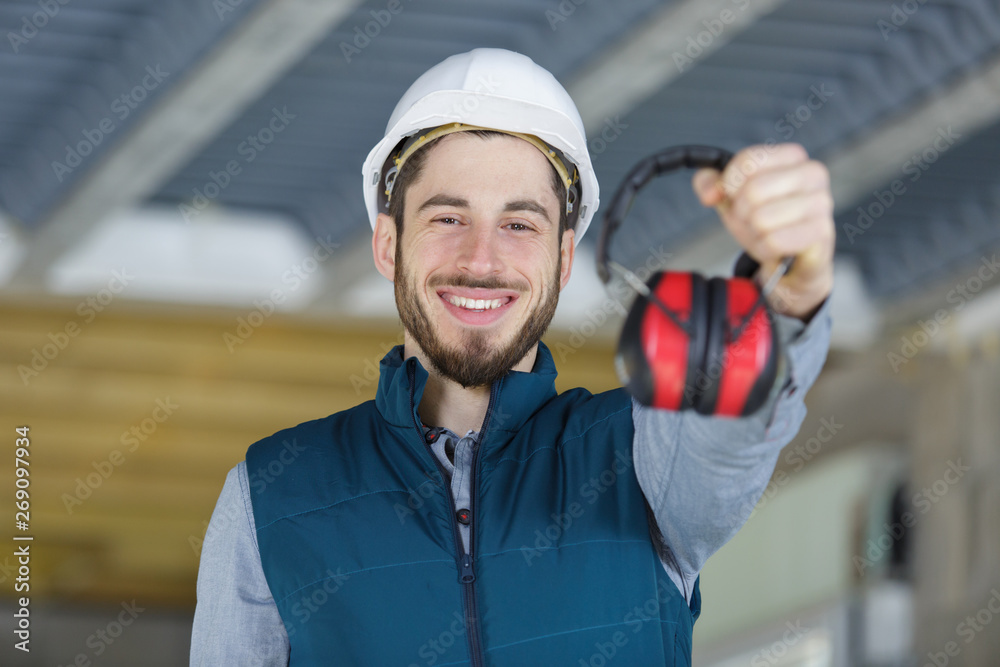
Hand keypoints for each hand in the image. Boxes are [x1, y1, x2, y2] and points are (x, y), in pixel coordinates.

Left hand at [692, 143, 833, 320]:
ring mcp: (821, 202)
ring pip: (762, 218)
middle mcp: (813, 173)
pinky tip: (775, 248)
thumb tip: (710, 193)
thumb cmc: (764, 219)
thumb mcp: (732, 197)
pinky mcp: (822, 232)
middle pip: (753, 191)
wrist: (790, 259)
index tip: (735, 195)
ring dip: (754, 233)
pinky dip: (765, 249)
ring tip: (766, 233)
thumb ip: (711, 183)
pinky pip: (774, 242)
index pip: (747, 161)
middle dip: (742, 213)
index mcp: (792, 156)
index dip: (730, 184)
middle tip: (752, 220)